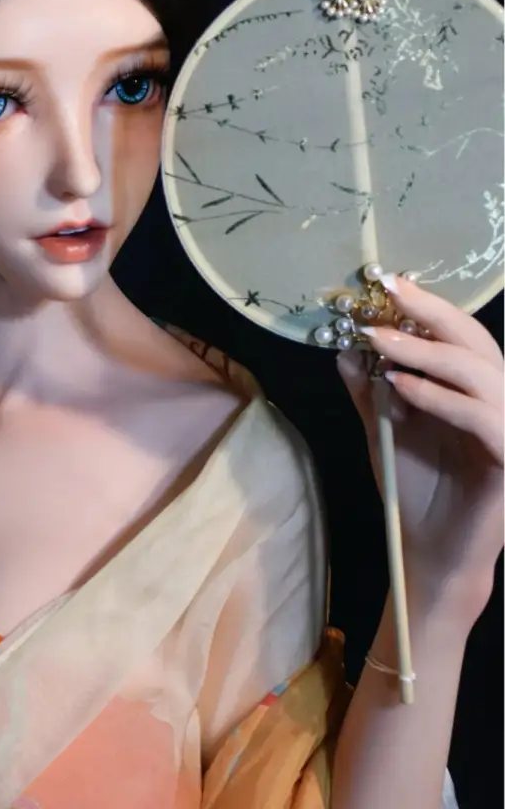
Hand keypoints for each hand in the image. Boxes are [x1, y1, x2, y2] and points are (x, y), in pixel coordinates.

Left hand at [337, 273, 502, 626]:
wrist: (427, 551)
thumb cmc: (411, 488)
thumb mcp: (380, 427)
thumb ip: (368, 388)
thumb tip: (344, 345)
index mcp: (468, 389)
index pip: (457, 335)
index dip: (427, 306)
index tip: (388, 281)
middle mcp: (494, 402)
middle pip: (476, 343)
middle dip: (432, 313)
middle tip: (390, 293)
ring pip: (482, 374)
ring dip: (428, 353)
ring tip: (382, 341)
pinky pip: (484, 419)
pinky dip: (442, 398)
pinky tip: (403, 388)